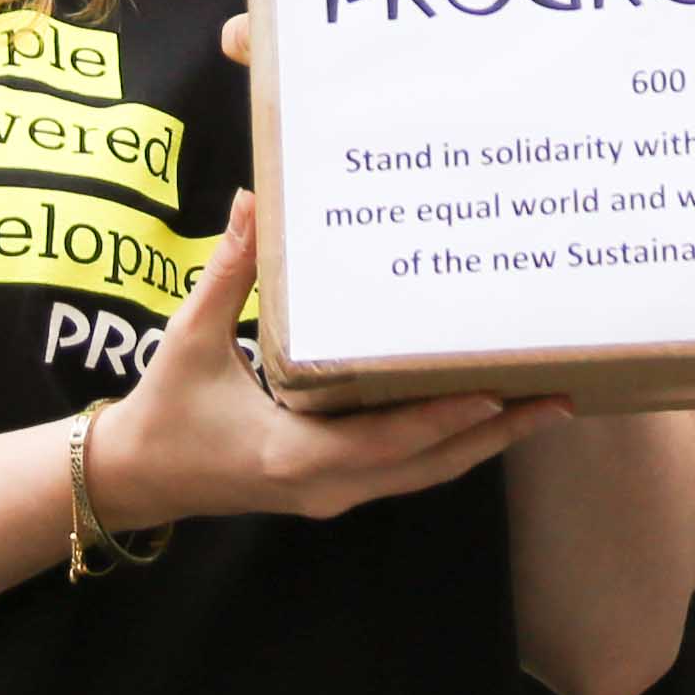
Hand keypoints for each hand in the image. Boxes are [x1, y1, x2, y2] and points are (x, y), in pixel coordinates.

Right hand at [88, 194, 553, 529]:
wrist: (136, 478)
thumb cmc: (164, 410)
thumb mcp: (190, 338)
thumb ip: (229, 272)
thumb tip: (257, 200)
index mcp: (293, 456)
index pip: (386, 442)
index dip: (443, 419)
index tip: (497, 392)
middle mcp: (327, 486)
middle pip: (429, 465)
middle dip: (495, 432)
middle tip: (558, 397)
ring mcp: (334, 494)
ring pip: (425, 473)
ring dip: (482, 441)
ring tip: (543, 404)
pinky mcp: (334, 487)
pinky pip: (406, 469)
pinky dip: (448, 443)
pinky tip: (484, 412)